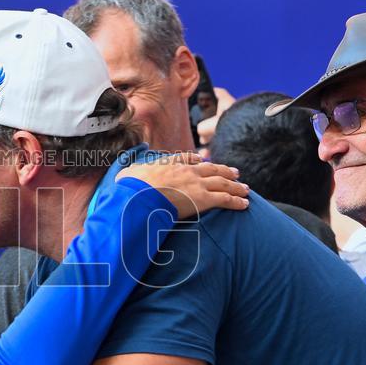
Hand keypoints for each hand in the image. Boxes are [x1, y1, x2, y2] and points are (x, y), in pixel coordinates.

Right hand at [117, 152, 248, 217]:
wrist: (140, 196)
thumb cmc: (131, 188)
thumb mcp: (126, 174)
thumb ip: (128, 171)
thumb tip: (120, 172)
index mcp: (170, 164)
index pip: (188, 159)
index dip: (198, 161)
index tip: (204, 161)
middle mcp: (187, 171)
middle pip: (212, 169)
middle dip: (225, 171)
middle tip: (236, 173)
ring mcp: (196, 183)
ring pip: (223, 183)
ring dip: (236, 186)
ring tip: (246, 189)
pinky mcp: (203, 198)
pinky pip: (225, 199)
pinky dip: (237, 201)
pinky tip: (245, 204)